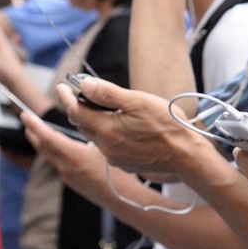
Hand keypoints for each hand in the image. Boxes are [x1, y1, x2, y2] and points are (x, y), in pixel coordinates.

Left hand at [22, 112, 130, 206]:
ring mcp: (69, 177)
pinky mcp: (73, 182)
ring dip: (43, 142)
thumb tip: (81, 119)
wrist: (125, 200)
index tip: (25, 114)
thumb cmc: (121, 172)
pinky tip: (59, 146)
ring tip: (39, 130)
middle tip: (26, 118)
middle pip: (44, 147)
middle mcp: (67, 168)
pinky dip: (54, 151)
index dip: (35, 125)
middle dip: (34, 132)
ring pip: (51, 155)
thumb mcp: (107, 146)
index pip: (48, 138)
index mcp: (74, 157)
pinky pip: (58, 163)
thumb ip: (91, 132)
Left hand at [56, 77, 209, 175]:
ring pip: (93, 135)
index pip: (75, 111)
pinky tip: (117, 125)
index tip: (61, 86)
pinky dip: (104, 132)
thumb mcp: (137, 101)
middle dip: (77, 107)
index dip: (66, 97)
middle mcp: (105, 146)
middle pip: (82, 124)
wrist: (185, 155)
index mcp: (106, 129)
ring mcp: (113, 157)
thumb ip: (107, 93)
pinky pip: (105, 145)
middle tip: (79, 93)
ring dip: (91, 120)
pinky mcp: (122, 163)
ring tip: (99, 106)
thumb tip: (84, 85)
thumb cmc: (165, 124)